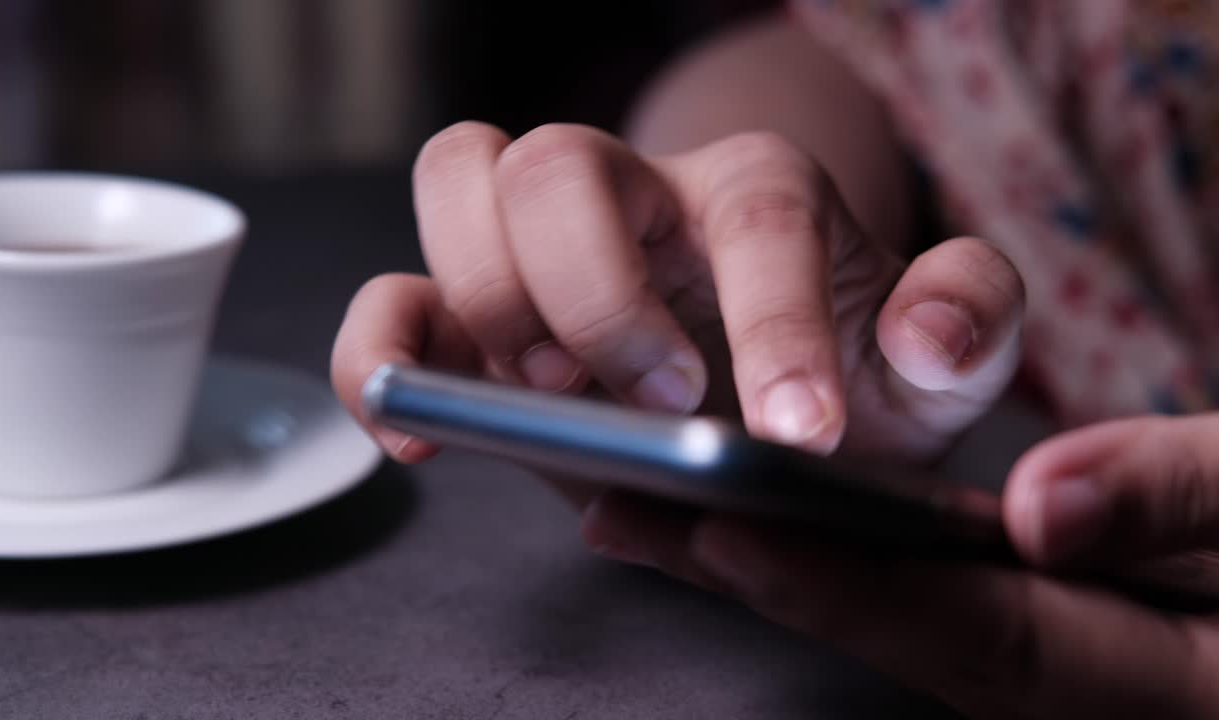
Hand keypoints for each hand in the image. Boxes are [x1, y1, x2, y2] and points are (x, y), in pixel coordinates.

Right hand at [332, 122, 1024, 467]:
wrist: (768, 394)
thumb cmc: (849, 373)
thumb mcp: (941, 367)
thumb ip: (968, 322)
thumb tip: (920, 331)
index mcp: (760, 194)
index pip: (757, 213)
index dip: (776, 319)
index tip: (802, 435)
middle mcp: (638, 194)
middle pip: (562, 160)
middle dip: (597, 292)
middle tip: (660, 399)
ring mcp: (542, 244)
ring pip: (460, 172)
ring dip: (485, 292)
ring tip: (547, 395)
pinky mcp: (473, 315)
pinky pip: (392, 294)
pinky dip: (383, 355)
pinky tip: (421, 432)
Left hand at [583, 413, 1218, 718]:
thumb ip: (1184, 501)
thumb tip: (1035, 505)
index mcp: (1148, 683)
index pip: (970, 627)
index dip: (841, 581)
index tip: (727, 524)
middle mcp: (1076, 694)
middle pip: (893, 634)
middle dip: (753, 577)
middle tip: (623, 513)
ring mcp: (1051, 676)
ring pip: (889, 626)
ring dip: (765, 571)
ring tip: (646, 512)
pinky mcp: (1035, 643)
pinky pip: (913, 609)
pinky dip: (824, 566)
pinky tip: (747, 525)